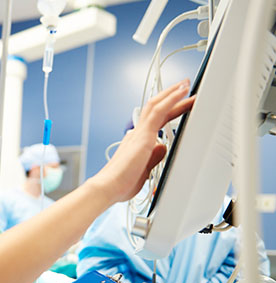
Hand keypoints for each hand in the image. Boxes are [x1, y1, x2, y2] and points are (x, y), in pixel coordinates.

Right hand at [92, 79, 194, 201]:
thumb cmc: (121, 183)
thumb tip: (162, 147)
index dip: (169, 111)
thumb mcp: (145, 170)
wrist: (108, 186)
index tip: (180, 105)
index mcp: (137, 142)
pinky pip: (159, 111)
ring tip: (185, 84)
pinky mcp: (143, 135)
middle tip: (184, 87)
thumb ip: (154, 157)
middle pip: (156, 109)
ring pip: (156, 105)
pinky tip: (182, 92)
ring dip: (172, 93)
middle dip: (171, 98)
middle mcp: (137, 134)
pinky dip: (171, 99)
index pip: (156, 121)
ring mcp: (139, 133)